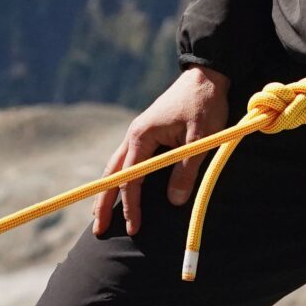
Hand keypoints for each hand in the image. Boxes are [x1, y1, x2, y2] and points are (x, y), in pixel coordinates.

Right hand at [92, 65, 230, 237]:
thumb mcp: (201, 137)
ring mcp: (139, 133)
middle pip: (112, 173)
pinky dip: (120, 177)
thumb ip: (186, 169)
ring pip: (116, 166)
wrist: (207, 74)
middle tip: (98, 231)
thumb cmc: (205, 103)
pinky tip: (121, 188)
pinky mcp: (147, 132)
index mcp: (142, 136)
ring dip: (108, 190)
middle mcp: (134, 134)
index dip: (131, 206)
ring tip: (100, 214)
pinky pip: (127, 159)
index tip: (134, 228)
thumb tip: (174, 201)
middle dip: (104, 202)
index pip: (130, 179)